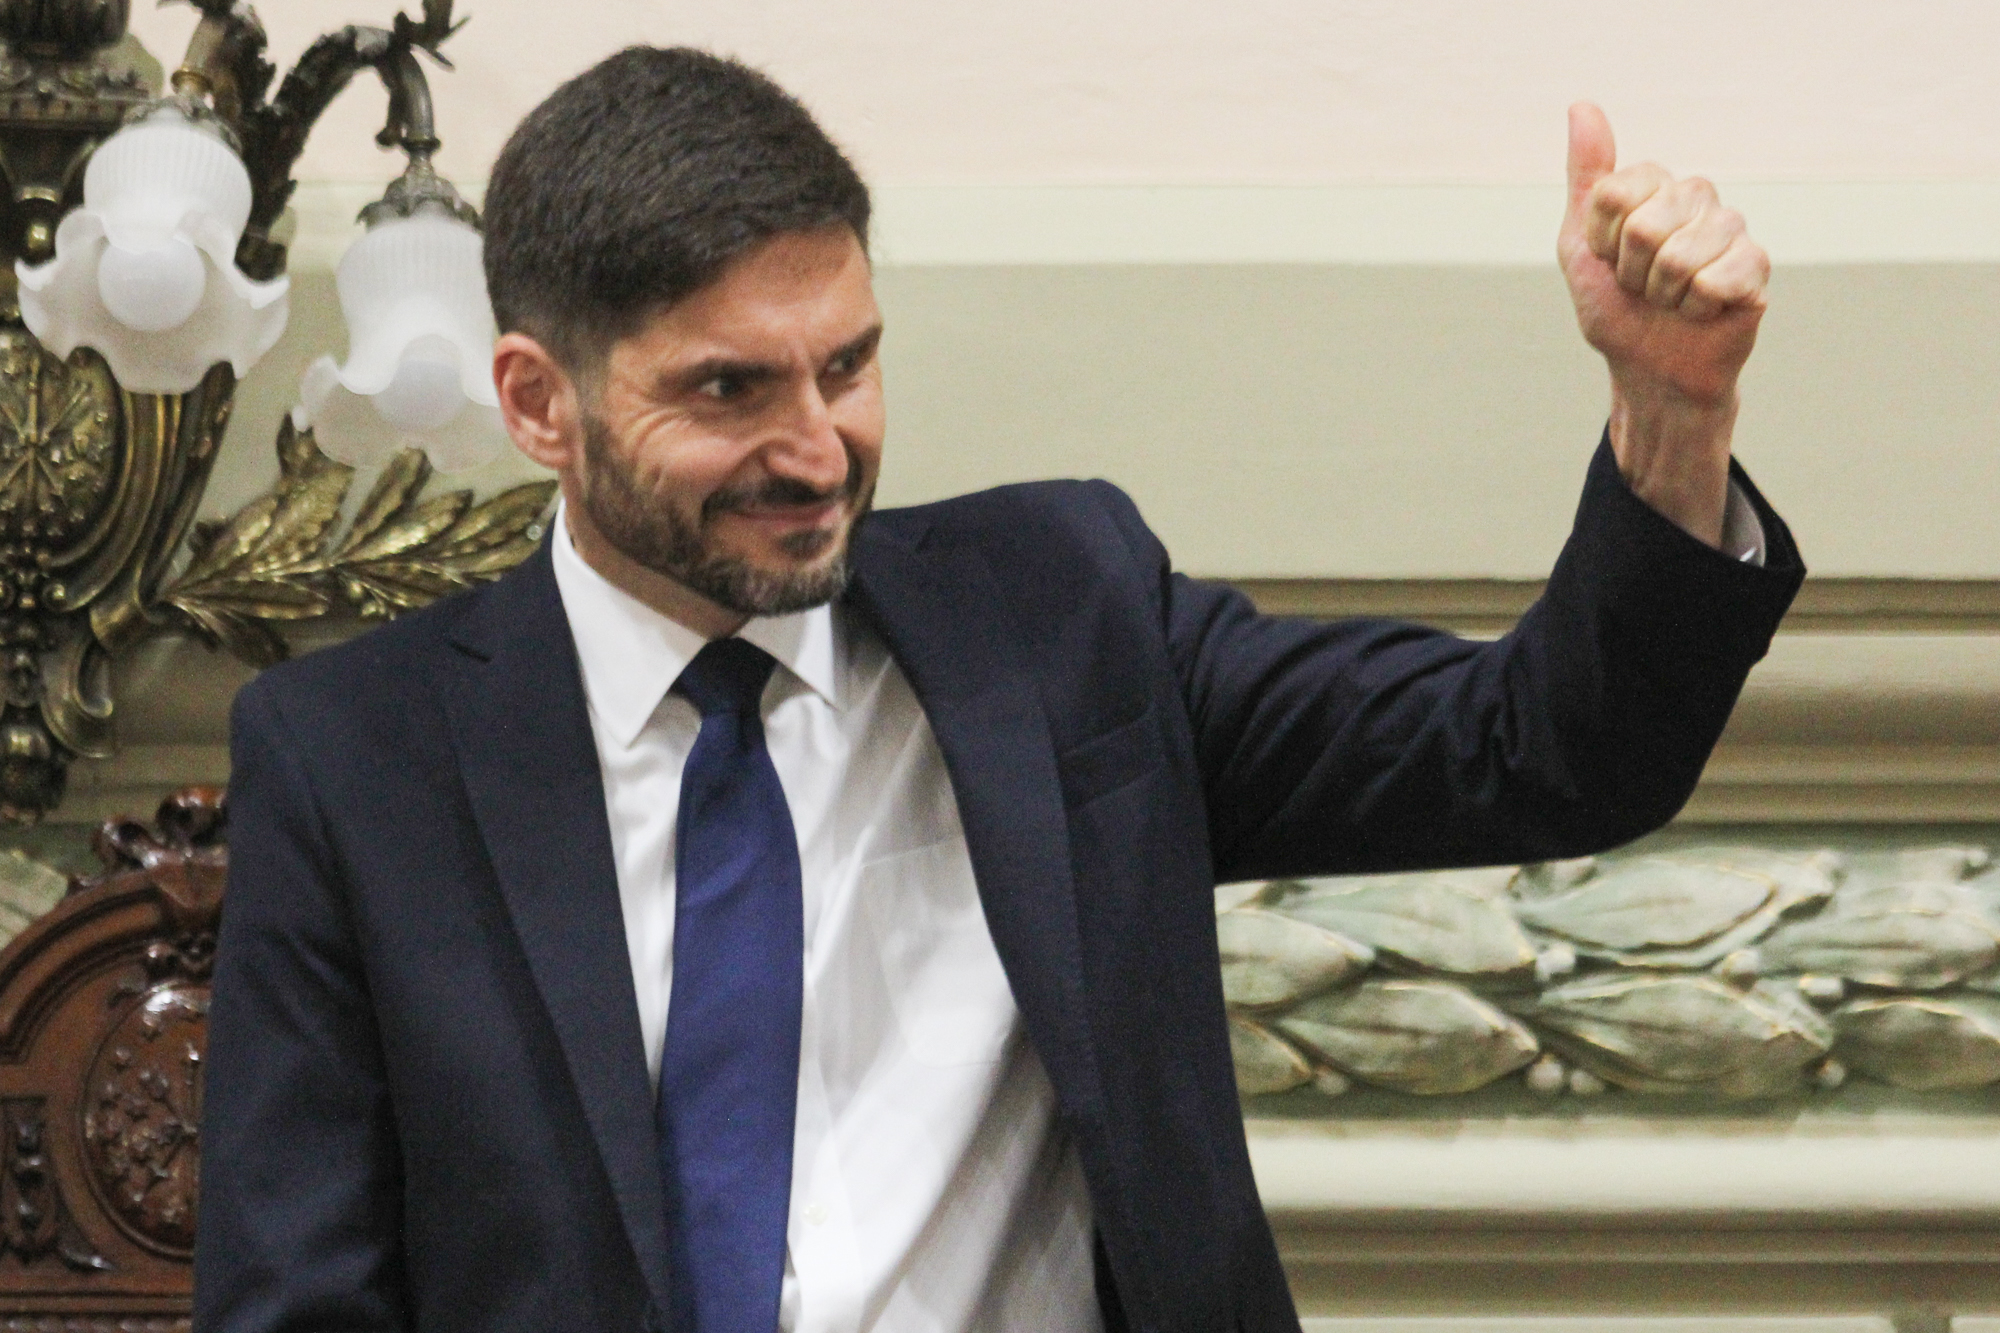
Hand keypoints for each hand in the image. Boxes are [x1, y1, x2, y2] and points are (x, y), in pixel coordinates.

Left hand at [1557, 103, 1769, 547]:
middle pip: (1645, 226)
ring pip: (1680, 255)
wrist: (1649, 368)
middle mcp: (1697, 196)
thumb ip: (1586, 176)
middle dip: (1632, 272)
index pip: (1613, 195)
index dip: (1602, 243)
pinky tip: (1702, 310)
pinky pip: (1716, 279)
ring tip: (1671, 301)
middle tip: (1642, 287)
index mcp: (1654, 185)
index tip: (1610, 261)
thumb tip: (1581, 106)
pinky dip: (1696, 308)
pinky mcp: (1756, 265)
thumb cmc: (1616, 308)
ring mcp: (1730, 228)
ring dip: (1663, 295)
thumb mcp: (1580, 244)